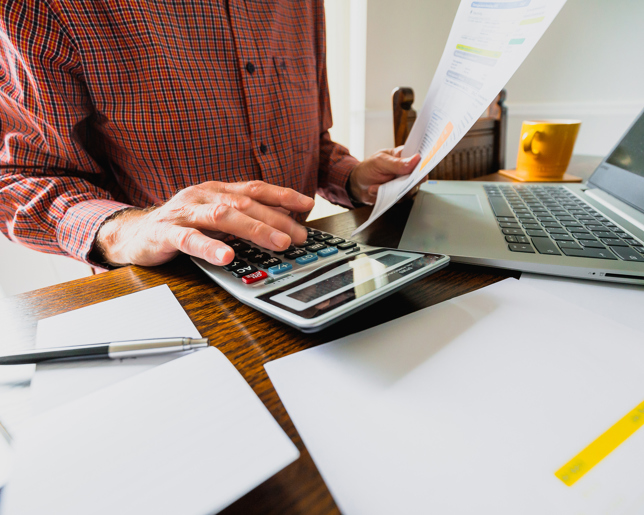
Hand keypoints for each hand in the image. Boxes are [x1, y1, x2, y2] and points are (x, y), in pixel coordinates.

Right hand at [94, 181, 314, 266]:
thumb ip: (240, 218)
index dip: (282, 195)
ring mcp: (184, 212)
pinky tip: (226, 257)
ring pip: (223, 216)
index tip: (308, 204)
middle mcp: (202, 196)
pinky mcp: (165, 233)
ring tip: (277, 243)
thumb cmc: (179, 225)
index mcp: (216, 191)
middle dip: (275, 220)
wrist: (133, 234)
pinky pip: (189, 238)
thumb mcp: (213, 218)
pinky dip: (209, 247)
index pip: (254, 189)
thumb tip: (281, 225)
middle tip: (298, 237)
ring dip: (254, 230)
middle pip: (244, 204)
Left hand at [348, 146, 420, 204]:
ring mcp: (404, 183)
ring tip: (375, 187)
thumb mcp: (379, 162)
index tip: (421, 166)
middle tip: (395, 182)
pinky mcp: (400, 194)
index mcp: (404, 155)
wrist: (357, 185)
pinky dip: (387, 196)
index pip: (421, 156)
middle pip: (419, 176)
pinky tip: (374, 190)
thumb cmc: (368, 168)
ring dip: (392, 190)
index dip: (426, 161)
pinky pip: (400, 198)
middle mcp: (407, 170)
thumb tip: (416, 160)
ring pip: (410, 190)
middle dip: (408, 181)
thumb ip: (397, 163)